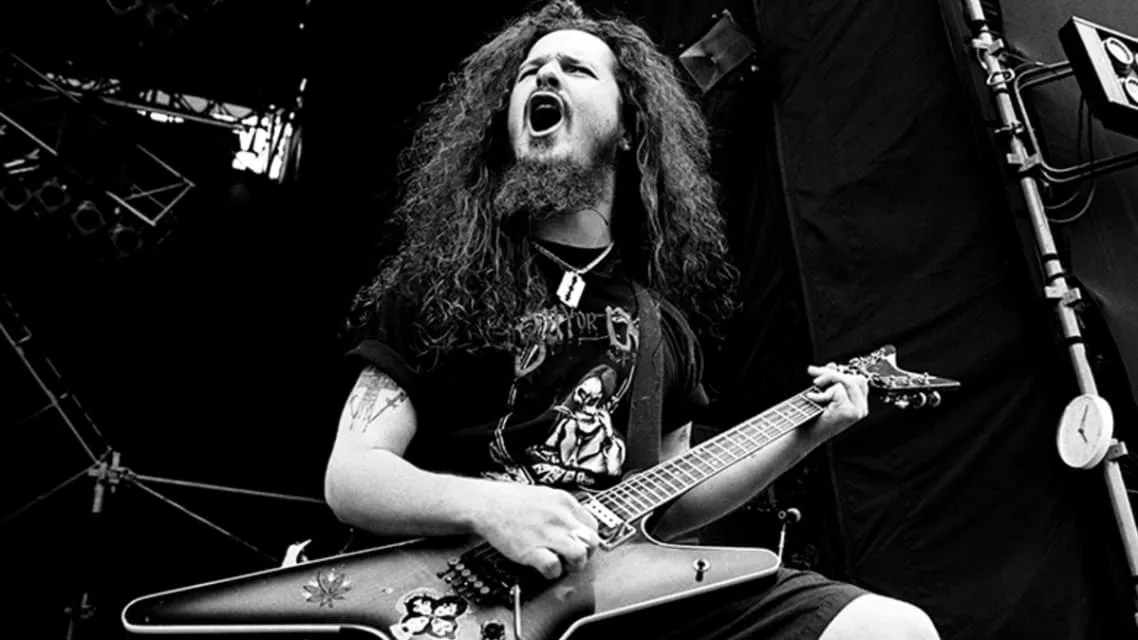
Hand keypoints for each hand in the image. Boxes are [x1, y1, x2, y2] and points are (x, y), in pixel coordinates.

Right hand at [471, 481, 599, 579]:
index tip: (580, 544)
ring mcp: (547, 533)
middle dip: (586, 553)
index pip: (592, 526)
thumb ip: (562, 509)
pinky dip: (553, 572)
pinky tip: (545, 567)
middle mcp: (560, 517)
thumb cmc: (510, 501)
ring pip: (579, 555)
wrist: (486, 504)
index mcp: (564, 501)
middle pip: (592, 541)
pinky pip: (554, 567)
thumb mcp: (544, 495)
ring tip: (563, 564)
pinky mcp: (532, 550)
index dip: (587, 539)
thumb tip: (575, 525)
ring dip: (574, 565)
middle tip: (574, 557)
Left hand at [805, 364, 868, 438]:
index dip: (838, 373)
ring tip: (814, 385)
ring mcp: (857, 411)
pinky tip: (812, 399)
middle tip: (812, 372)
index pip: (858, 381)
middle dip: (832, 372)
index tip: (819, 371)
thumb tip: (834, 364)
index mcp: (859, 405)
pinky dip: (821, 393)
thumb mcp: (824, 395)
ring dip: (827, 379)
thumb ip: (831, 381)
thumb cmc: (812, 417)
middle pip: (855, 378)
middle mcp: (861, 409)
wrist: (803, 436)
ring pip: (846, 381)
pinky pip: (837, 389)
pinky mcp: (848, 412)